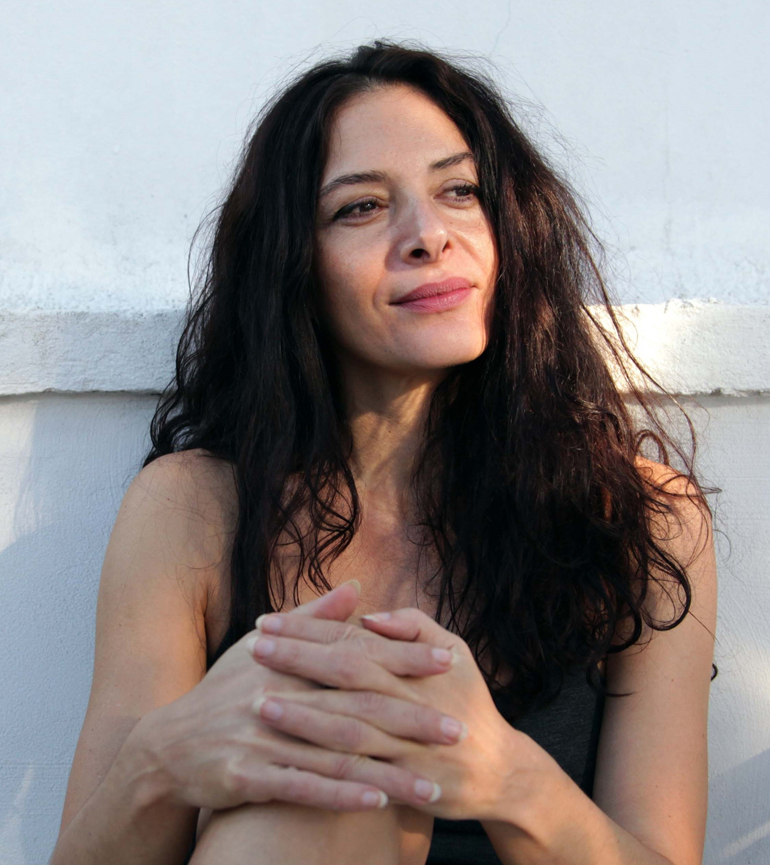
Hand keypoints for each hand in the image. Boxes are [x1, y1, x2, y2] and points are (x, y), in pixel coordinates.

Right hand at [129, 583, 455, 814]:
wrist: (168, 746)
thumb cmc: (225, 690)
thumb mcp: (263, 645)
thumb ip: (315, 618)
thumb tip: (358, 585)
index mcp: (290, 660)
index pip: (358, 655)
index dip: (405, 656)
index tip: (449, 659)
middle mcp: (279, 695)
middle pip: (357, 706)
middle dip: (412, 718)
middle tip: (458, 728)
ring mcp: (264, 737)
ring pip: (338, 755)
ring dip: (389, 772)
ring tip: (435, 783)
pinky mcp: (249, 776)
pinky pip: (303, 788)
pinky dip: (341, 795)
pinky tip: (378, 801)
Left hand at [248, 607, 550, 821]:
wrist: (501, 770)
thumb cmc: (468, 700)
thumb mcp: (454, 650)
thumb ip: (414, 624)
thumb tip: (370, 613)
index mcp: (414, 662)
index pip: (353, 637)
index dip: (310, 628)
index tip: (268, 621)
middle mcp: (410, 697)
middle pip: (345, 673)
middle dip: (297, 659)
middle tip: (254, 647)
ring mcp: (407, 742)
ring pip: (348, 724)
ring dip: (303, 712)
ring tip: (258, 700)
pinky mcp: (405, 781)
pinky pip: (359, 774)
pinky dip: (324, 766)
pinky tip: (291, 759)